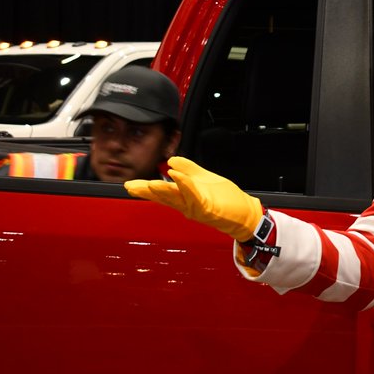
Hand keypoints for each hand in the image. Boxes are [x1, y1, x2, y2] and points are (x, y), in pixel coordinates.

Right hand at [126, 156, 261, 241]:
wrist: (244, 211)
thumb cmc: (225, 198)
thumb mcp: (204, 178)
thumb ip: (188, 169)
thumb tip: (171, 161)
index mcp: (184, 196)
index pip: (162, 191)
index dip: (145, 188)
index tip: (130, 185)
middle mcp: (187, 204)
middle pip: (164, 196)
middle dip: (147, 191)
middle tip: (131, 187)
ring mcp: (196, 207)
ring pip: (176, 197)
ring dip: (163, 190)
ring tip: (150, 183)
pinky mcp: (208, 207)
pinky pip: (194, 195)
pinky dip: (185, 186)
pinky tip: (177, 177)